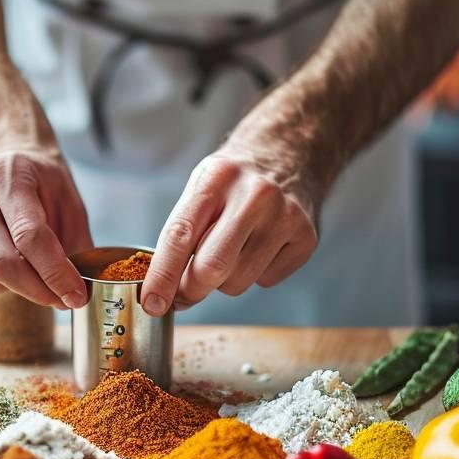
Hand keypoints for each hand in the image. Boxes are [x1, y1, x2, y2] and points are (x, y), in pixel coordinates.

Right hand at [0, 147, 93, 307]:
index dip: (55, 272)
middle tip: (61, 299)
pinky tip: (11, 262)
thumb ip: (76, 244)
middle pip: (0, 262)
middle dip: (37, 290)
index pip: (28, 235)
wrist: (1, 163)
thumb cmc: (39, 185)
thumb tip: (76, 294)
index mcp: (6, 173)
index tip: (76, 295)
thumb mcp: (69, 202)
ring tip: (37, 273)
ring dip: (20, 288)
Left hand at [140, 149, 319, 315]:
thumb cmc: (235, 179)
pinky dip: (255, 274)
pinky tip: (261, 246)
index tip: (151, 303)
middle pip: (212, 268)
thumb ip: (182, 233)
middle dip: (190, 291)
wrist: (290, 154)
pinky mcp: (307, 238)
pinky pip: (266, 281)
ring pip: (237, 282)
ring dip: (224, 281)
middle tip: (182, 294)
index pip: (181, 236)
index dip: (162, 277)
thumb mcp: (201, 187)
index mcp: (217, 178)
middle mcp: (254, 195)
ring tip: (232, 250)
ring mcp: (285, 217)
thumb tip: (163, 289)